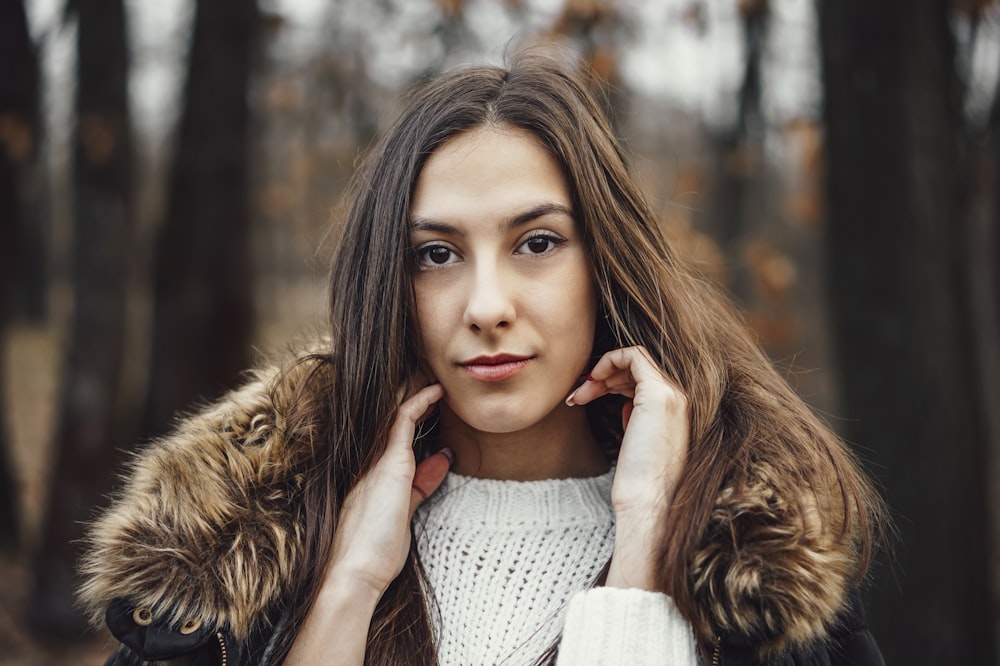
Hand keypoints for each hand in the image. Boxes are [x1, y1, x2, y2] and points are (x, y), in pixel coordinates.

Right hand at [325, 382, 450, 597]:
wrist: (355, 571)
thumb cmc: (377, 550)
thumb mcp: (406, 510)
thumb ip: (422, 483)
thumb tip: (443, 457)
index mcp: (375, 470)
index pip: (395, 430)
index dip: (413, 408)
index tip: (431, 393)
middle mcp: (373, 459)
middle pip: (392, 413)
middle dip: (411, 390)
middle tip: (429, 369)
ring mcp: (378, 459)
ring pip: (396, 410)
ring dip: (415, 388)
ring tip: (433, 370)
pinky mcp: (389, 463)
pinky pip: (403, 421)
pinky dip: (421, 402)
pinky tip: (437, 392)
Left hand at [566, 346, 688, 588]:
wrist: (647, 504)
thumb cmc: (638, 483)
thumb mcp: (637, 443)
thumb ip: (635, 419)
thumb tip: (622, 405)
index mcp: (676, 410)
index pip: (644, 378)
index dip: (613, 381)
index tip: (587, 396)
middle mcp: (679, 398)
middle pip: (637, 366)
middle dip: (603, 376)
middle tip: (577, 396)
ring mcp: (672, 394)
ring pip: (634, 358)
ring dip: (601, 371)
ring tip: (580, 395)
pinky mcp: (658, 394)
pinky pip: (633, 355)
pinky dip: (609, 360)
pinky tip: (592, 381)